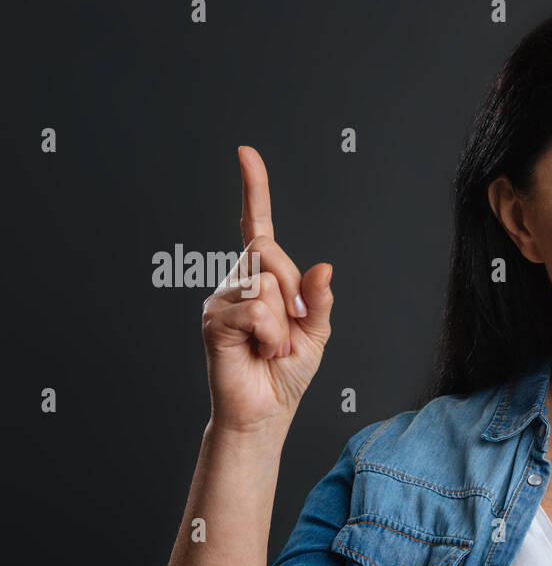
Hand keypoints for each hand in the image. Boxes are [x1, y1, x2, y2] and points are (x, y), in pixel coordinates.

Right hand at [201, 146, 334, 436]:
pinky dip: (271, 334)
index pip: (256, 227)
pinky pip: (256, 310)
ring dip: (284, 323)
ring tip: (273, 347)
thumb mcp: (316, 332)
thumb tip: (324, 267)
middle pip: (269, 252)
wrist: (265, 411)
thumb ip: (319, 299)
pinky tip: (260, 351)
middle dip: (294, 291)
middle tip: (293, 330)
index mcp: (262, 280)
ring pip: (266, 284)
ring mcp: (222, 298)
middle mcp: (237, 282)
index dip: (253, 190)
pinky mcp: (215, 319)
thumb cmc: (286, 373)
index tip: (246, 154)